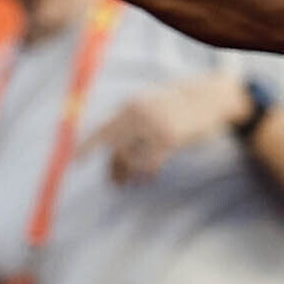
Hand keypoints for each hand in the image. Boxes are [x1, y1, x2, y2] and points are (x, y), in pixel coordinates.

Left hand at [90, 75, 246, 184]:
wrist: (205, 100)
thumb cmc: (175, 107)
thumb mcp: (149, 108)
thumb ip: (129, 122)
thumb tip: (110, 148)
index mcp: (129, 107)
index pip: (102, 130)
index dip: (87, 147)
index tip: (77, 163)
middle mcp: (138, 115)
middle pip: (114, 147)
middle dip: (112, 168)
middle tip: (114, 182)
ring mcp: (153, 127)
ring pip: (131, 157)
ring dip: (129, 174)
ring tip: (130, 183)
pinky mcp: (169, 139)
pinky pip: (150, 162)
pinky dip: (146, 173)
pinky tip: (147, 179)